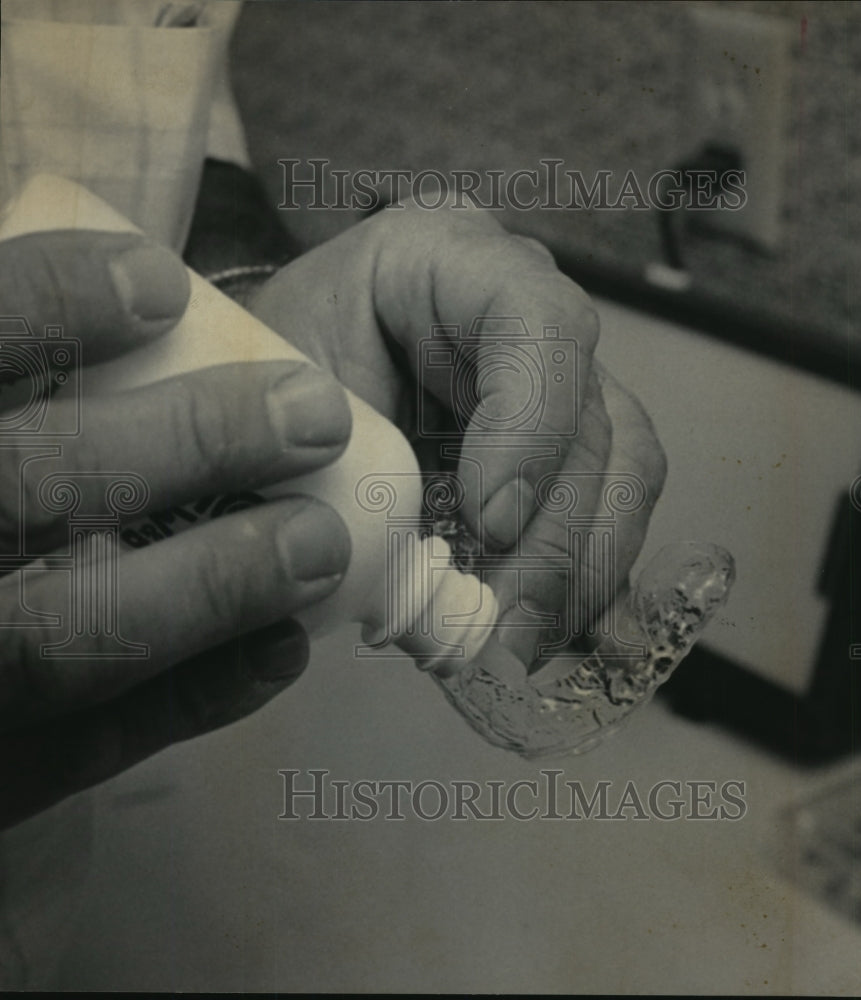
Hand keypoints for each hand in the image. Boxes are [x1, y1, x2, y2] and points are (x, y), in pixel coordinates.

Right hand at [0, 230, 351, 828]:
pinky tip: (281, 648)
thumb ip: (1, 359)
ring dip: (212, 584)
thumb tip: (113, 295)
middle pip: (23, 487)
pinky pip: (81, 748)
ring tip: (318, 543)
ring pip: (61, 638)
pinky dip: (194, 696)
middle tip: (312, 414)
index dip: (48, 303)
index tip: (161, 281)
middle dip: (183, 444)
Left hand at [251, 200, 665, 669]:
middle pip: (593, 417)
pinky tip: (540, 632)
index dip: (532, 424)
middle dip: (554, 539)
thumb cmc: (261, 389)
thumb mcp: (274, 410)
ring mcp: (554, 378)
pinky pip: (613, 511)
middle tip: (502, 626)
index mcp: (444, 258)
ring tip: (516, 644)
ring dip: (578, 573)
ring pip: (625, 470)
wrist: (271, 401)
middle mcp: (518, 311)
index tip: (491, 521)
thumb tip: (422, 590)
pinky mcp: (565, 445)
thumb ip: (337, 471)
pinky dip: (583, 583)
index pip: (538, 319)